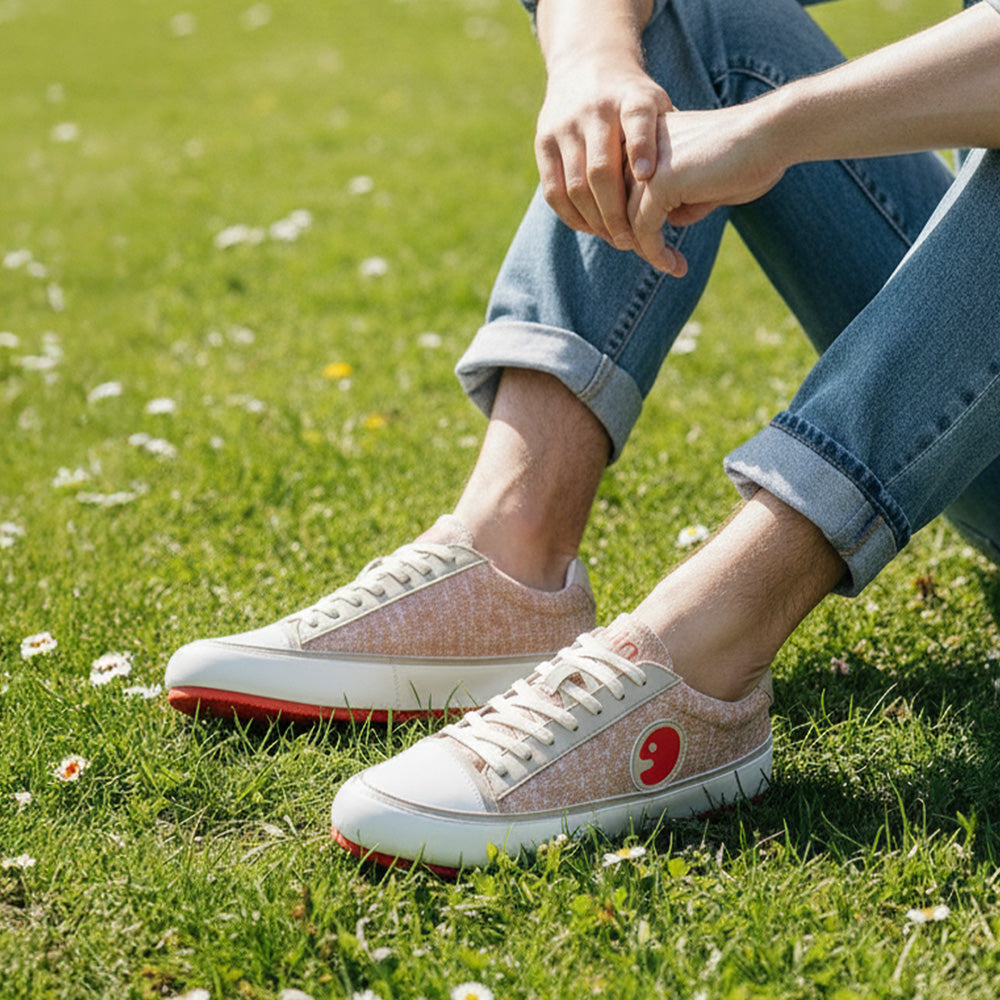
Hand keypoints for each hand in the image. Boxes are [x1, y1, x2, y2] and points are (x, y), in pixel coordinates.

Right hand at [535, 55, 671, 249]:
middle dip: (616, 212)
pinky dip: (572, 215)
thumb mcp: (659, 109)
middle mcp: (595, 109)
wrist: (586, 65)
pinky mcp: (543, 141)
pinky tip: (591, 228)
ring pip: (575, 186)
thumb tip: (693, 200)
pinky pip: (554, 190)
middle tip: (631, 242)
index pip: (636, 120)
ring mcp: (564, 125)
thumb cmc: (635, 104)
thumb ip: (670, 146)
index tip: (647, 177)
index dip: (641, 148)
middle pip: (600, 169)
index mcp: (631, 97)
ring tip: (614, 239)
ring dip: (595, 220)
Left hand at [628, 104, 786, 273]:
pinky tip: (674, 266)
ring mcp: (645, 163)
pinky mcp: (657, 183)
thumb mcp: (701, 183)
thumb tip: (659, 228)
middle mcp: (638, 146)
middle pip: (622, 206)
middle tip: (667, 262)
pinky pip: (645, 230)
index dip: (636, 222)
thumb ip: (677, 200)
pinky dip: (657, 253)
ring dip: (649, 252)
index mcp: (646, 136)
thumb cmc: (746, 156)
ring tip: (674, 268)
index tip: (659, 246)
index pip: (625, 188)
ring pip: (629, 222)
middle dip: (640, 241)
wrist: (773, 134)